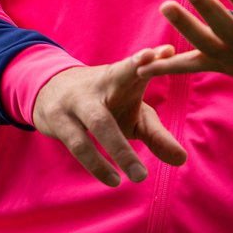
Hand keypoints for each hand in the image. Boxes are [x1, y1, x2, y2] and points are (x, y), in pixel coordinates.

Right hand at [32, 48, 187, 187]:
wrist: (51, 88)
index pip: (130, 68)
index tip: (163, 53)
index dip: (144, 62)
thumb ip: (156, 134)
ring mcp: (73, 104)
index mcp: (117, 77)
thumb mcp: (132, 112)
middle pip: (108, 113)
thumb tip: (182, 160)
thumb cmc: (105, 102)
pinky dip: (96, 164)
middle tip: (146, 169)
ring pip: (95, 128)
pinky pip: (77, 144)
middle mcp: (95, 88)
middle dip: (124, 141)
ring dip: (117, 154)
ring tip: (139, 177)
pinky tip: (112, 180)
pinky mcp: (57, 121)